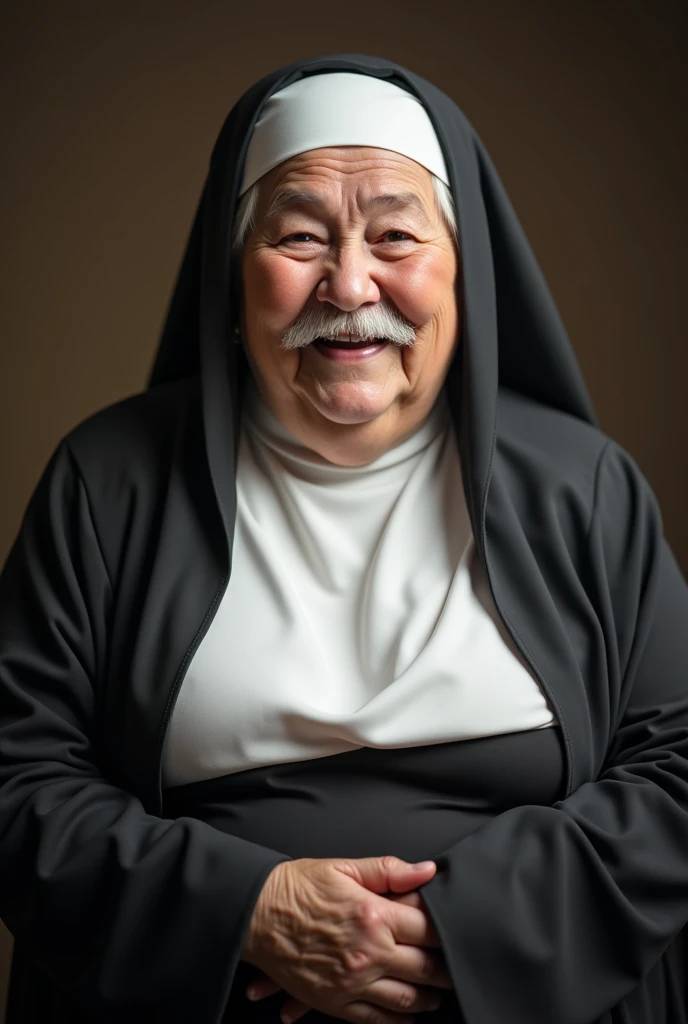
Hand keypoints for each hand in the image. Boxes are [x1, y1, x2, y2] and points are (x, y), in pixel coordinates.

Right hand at [241, 856, 451, 1022]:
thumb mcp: (344, 867)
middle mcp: (368, 952)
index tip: (457, 933)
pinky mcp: (335, 1002)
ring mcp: (352, 982)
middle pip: (425, 968)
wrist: (255, 914)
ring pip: (406, 998)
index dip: (447, 933)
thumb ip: (389, 870)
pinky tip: (407, 1014)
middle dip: (445, 970)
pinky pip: (376, 1020)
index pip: (429, 929)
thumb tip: (428, 870)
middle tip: (456, 969)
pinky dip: (397, 1020)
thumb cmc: (298, 886)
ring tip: (436, 993)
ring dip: (427, 998)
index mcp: (374, 914)